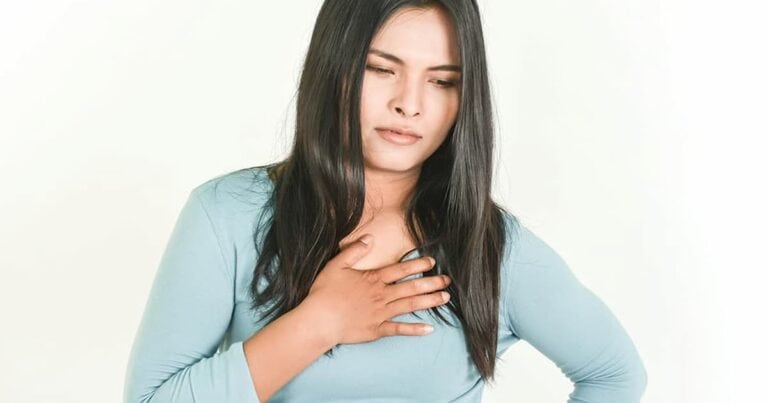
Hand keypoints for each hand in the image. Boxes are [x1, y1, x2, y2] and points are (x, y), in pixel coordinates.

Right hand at [300, 234, 451, 344]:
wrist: (318, 320)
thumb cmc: (325, 292)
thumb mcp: (336, 265)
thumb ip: (354, 250)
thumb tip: (369, 238)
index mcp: (373, 279)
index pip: (400, 270)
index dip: (417, 265)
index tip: (432, 262)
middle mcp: (381, 295)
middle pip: (411, 287)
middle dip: (431, 283)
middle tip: (447, 281)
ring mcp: (381, 314)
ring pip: (410, 306)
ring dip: (429, 302)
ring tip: (445, 298)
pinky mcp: (376, 330)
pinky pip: (399, 330)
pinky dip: (415, 330)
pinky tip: (429, 329)